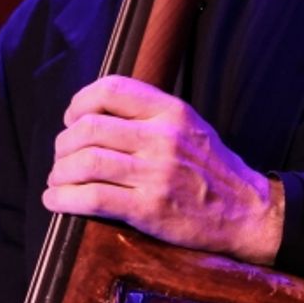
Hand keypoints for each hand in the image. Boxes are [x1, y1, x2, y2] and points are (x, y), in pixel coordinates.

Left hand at [44, 75, 284, 263]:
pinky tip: (56, 201)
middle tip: (62, 159)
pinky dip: (64, 199)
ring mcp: (156, 174)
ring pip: (85, 162)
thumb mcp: (190, 126)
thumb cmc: (212, 170)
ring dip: (59, 173)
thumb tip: (96, 110)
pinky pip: (92, 198)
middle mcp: (163, 138)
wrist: (248, 213)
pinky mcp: (150, 209)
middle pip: (89, 129)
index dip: (79, 103)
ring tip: (57, 181)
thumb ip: (150, 113)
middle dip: (63, 145)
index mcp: (172, 111)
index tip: (71, 119)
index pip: (111, 89)